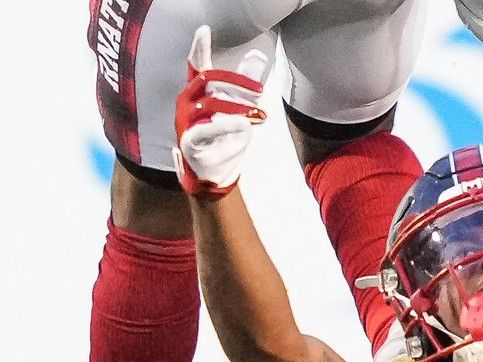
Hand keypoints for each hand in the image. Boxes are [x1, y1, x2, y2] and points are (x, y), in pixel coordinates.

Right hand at [172, 25, 268, 198]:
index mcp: (197, 93)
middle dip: (236, 82)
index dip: (199, 48)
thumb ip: (245, 85)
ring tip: (259, 114)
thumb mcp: (239, 109)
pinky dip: (226, 124)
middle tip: (260, 91)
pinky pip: (206, 129)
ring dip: (238, 105)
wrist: (216, 174)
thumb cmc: (224, 139)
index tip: (204, 30)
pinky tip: (244, 124)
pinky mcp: (189, 140)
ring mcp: (185, 121)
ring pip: (210, 103)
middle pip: (208, 79)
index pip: (197, 65)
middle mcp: (187, 102)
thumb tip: (257, 55)